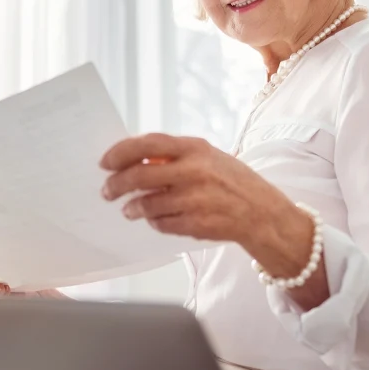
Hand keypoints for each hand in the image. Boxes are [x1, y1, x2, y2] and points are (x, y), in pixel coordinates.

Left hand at [99, 134, 328, 309]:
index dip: (120, 153)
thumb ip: (174, 157)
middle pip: (139, 176)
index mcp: (195, 148)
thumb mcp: (208, 157)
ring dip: (133, 208)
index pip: (147, 145)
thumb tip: (134, 161)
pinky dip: (155, 222)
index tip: (105, 162)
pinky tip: (157, 219)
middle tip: (107, 192)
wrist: (263, 213)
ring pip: (147, 204)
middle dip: (117, 185)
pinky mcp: (197, 224)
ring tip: (129, 210)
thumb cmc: (232, 181)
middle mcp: (195, 171)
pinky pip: (162, 224)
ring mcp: (196, 199)